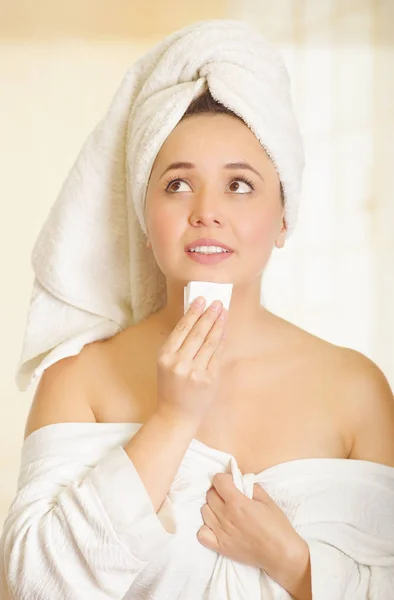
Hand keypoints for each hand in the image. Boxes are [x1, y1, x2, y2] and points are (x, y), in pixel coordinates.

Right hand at [155, 297, 227, 426]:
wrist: (176, 414)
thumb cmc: (171, 386)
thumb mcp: (166, 364)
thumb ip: (178, 344)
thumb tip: (195, 319)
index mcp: (165, 356)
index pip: (181, 329)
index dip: (192, 313)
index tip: (201, 300)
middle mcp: (179, 363)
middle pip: (197, 333)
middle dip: (209, 315)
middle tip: (217, 302)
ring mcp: (195, 372)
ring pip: (209, 343)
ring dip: (218, 325)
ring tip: (223, 313)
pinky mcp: (208, 380)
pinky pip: (217, 356)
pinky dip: (221, 342)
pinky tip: (224, 332)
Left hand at [197, 473, 310, 592]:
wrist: (281, 554)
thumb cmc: (277, 526)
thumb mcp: (267, 500)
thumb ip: (251, 487)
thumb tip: (240, 481)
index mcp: (237, 502)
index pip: (218, 480)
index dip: (225, 478)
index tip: (231, 483)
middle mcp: (226, 516)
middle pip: (210, 494)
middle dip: (219, 491)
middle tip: (229, 496)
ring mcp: (221, 533)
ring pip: (204, 511)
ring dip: (213, 507)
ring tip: (224, 511)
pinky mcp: (220, 547)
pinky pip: (202, 534)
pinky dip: (206, 528)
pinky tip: (217, 526)